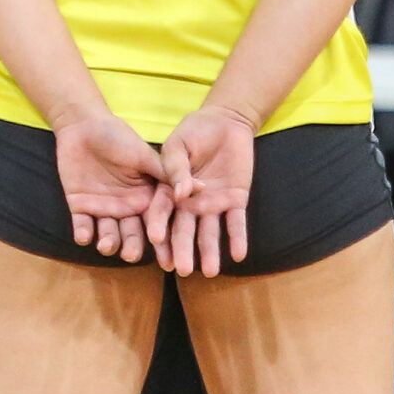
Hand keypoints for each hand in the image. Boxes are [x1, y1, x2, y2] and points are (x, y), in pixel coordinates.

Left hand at [52, 111, 167, 262]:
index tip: (167, 257)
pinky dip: (83, 232)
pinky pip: (82, 225)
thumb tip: (203, 186)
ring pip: (109, 233)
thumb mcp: (144, 155)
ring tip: (106, 245)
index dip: (162, 239)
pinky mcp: (81, 206)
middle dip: (133, 245)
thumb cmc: (119, 137)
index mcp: (145, 197)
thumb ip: (168, 174)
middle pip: (132, 233)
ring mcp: (104, 208)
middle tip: (131, 256)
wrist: (84, 125)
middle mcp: (127, 208)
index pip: (156, 222)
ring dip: (109, 242)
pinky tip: (85, 236)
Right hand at [155, 106, 255, 276]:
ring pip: (209, 232)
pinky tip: (238, 254)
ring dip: (210, 251)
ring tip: (210, 271)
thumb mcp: (180, 145)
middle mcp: (190, 203)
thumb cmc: (195, 131)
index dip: (158, 226)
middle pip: (184, 229)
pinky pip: (236, 223)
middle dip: (183, 249)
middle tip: (181, 270)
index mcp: (171, 190)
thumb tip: (180, 193)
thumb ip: (177, 168)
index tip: (155, 241)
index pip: (162, 212)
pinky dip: (237, 238)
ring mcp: (213, 204)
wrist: (226, 122)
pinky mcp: (235, 201)